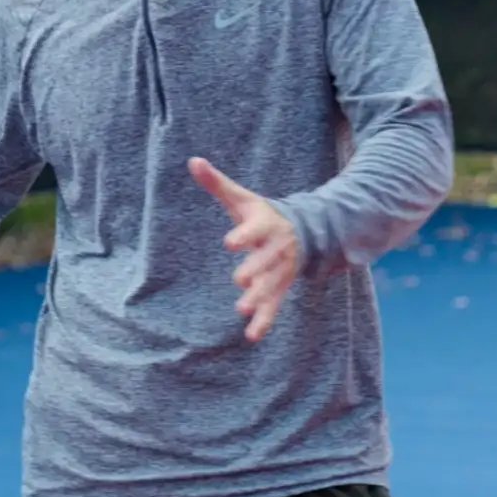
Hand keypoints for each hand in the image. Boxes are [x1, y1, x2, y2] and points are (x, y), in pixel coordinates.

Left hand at [189, 157, 298, 341]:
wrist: (302, 231)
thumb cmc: (261, 214)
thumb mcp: (242, 198)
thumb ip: (217, 183)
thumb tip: (193, 160)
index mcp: (266, 225)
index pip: (254, 230)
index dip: (243, 235)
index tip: (229, 242)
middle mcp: (276, 249)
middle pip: (266, 260)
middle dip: (255, 270)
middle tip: (240, 280)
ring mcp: (280, 270)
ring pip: (271, 285)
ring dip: (259, 298)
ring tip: (243, 308)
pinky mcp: (280, 288)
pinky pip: (274, 306)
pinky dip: (265, 321)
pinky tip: (252, 335)